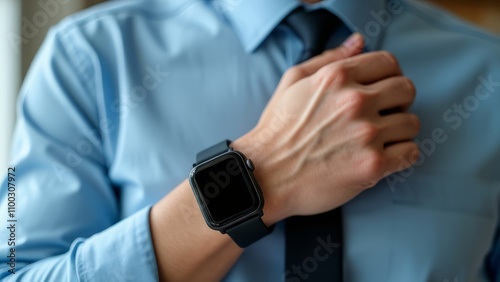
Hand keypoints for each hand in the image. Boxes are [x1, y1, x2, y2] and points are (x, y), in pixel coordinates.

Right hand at [235, 34, 419, 222]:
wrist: (265, 175)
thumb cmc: (277, 130)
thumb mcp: (293, 82)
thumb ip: (328, 58)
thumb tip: (359, 42)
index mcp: (337, 77)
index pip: (389, 63)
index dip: (387, 76)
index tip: (380, 90)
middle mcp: (355, 102)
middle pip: (406, 90)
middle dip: (398, 101)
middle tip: (382, 115)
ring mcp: (366, 134)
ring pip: (411, 123)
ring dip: (399, 131)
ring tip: (379, 139)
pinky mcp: (372, 165)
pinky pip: (411, 153)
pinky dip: (402, 155)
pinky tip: (386, 157)